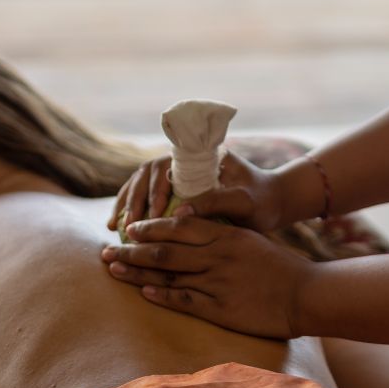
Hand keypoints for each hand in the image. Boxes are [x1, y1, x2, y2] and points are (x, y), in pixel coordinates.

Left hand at [101, 216, 315, 339]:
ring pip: (168, 274)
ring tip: (114, 270)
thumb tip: (191, 229)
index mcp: (226, 234)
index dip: (151, 227)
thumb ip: (221, 234)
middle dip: (132, 250)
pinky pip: (184, 299)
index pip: (179, 226)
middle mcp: (218, 255)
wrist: (305, 293)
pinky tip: (142, 293)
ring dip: (137, 272)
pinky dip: (161, 295)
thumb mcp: (250, 239)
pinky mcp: (220, 307)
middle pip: (165, 250)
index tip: (130, 228)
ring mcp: (218, 281)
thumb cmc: (280, 266)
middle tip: (107, 251)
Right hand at [109, 151, 287, 233]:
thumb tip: (180, 213)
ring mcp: (178, 178)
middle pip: (146, 174)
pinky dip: (133, 212)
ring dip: (126, 204)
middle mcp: (184, 164)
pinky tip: (122, 230)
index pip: (165, 165)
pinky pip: (147, 200)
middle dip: (133, 199)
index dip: (154, 189)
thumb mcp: (245, 200)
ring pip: (140, 185)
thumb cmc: (262, 200)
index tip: (154, 214)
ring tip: (115, 228)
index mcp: (199, 157)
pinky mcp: (177, 194)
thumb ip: (217, 201)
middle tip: (128, 227)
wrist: (273, 204)